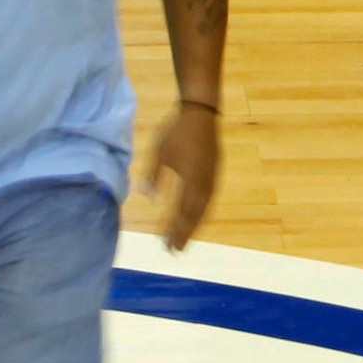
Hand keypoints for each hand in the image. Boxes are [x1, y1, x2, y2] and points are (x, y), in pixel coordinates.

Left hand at [138, 104, 218, 250]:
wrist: (201, 112)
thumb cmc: (176, 131)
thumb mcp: (159, 152)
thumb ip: (153, 176)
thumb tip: (147, 198)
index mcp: (190, 178)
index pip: (181, 212)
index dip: (174, 230)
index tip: (166, 245)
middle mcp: (204, 182)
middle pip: (195, 215)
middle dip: (185, 234)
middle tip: (175, 251)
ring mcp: (212, 178)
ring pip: (204, 209)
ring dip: (194, 226)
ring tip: (185, 239)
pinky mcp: (214, 173)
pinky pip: (209, 199)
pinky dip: (201, 213)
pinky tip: (195, 219)